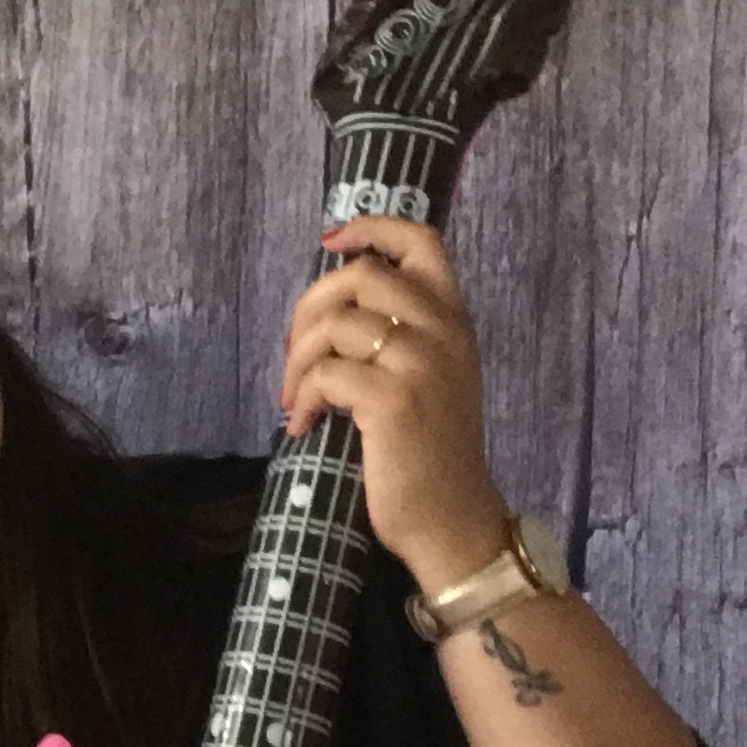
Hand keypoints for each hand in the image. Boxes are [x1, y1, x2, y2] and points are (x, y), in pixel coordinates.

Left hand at [279, 214, 514, 592]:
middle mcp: (443, 332)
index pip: (422, 241)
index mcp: (453, 320)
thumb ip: (397, 333)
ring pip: (335, 324)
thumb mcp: (429, 377)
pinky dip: (302, 398)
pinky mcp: (392, 401)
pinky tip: (304, 424)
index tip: (331, 242)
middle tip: (292, 352)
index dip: (370, 227)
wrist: (453, 519)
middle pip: (361, 275)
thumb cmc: (428, 452)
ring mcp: (420, 364)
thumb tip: (326, 308)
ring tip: (295, 398)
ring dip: (297, 360)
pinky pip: (325, 374)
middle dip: (309, 307)